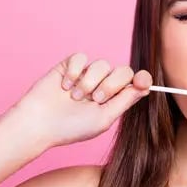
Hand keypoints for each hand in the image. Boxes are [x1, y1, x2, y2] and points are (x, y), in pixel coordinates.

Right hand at [11, 53, 152, 147]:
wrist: (39, 124)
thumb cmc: (71, 128)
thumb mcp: (103, 118)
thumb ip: (125, 101)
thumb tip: (146, 86)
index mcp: (114, 99)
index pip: (134, 83)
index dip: (141, 79)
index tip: (141, 81)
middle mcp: (103, 84)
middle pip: (122, 70)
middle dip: (110, 85)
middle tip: (96, 99)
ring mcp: (86, 74)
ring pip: (101, 64)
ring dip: (89, 82)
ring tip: (75, 98)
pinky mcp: (69, 66)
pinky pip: (81, 57)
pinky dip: (74, 72)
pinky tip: (65, 87)